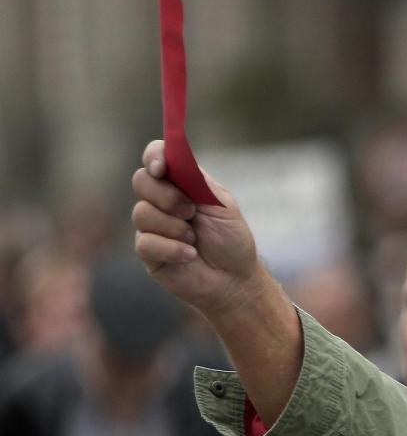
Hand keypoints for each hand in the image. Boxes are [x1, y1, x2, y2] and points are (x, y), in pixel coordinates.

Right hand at [131, 140, 271, 317]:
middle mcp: (161, 201)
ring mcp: (151, 226)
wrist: (235, 280)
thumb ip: (198, 180)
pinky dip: (172, 248)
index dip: (154, 157)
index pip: (156, 157)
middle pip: (141, 181)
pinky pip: (145, 242)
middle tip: (192, 212)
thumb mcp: (222, 205)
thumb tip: (174, 156)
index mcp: (180, 184)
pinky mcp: (148, 252)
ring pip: (142, 213)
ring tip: (195, 240)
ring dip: (175, 227)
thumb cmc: (231, 241)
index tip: (161, 168)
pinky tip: (190, 255)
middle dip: (168, 196)